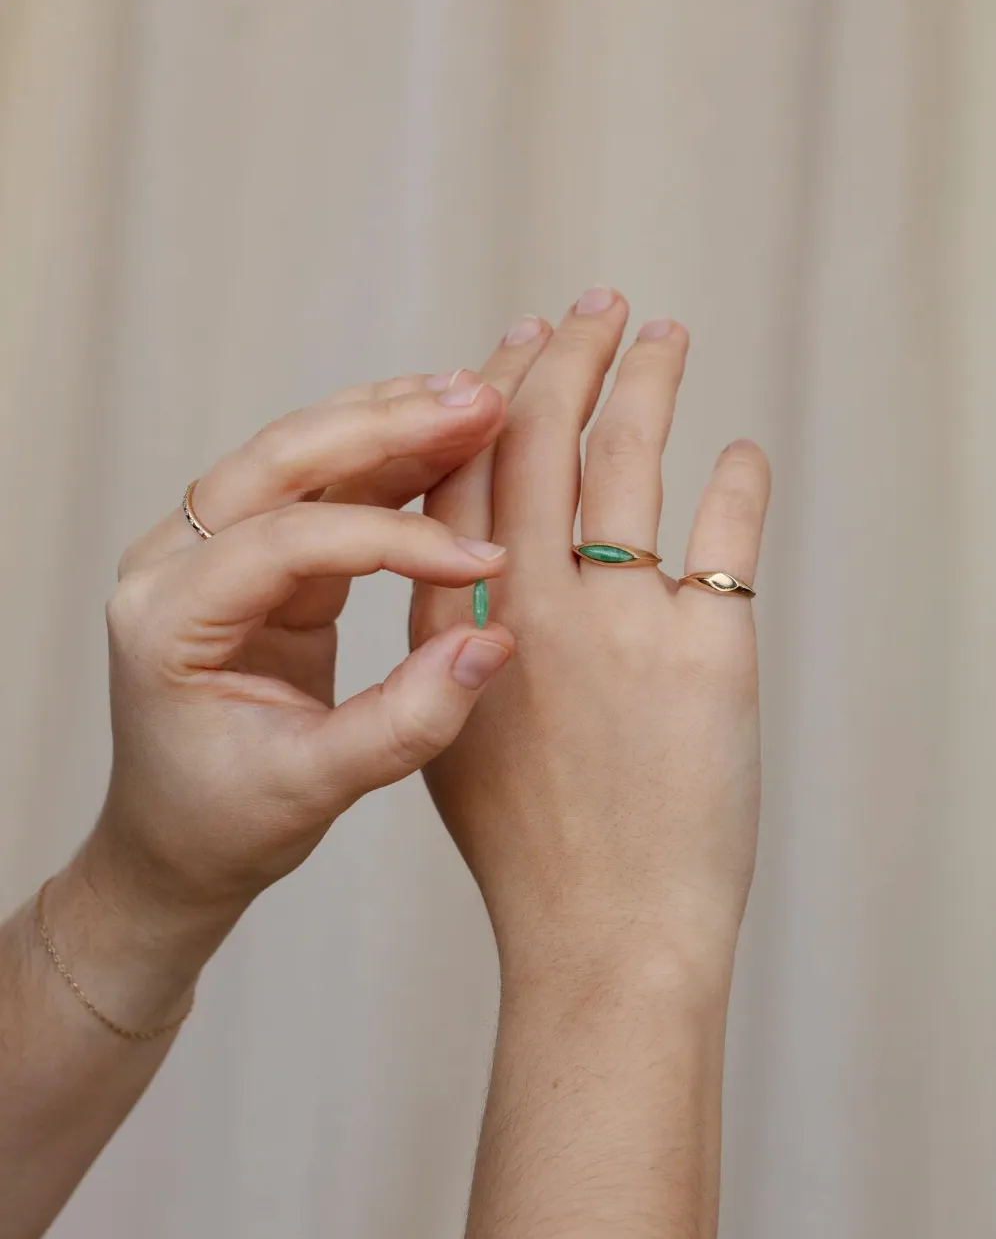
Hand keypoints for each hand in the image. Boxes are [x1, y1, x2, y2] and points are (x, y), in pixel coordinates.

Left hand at [86, 322, 551, 937]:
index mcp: (168, 618)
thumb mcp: (315, 788)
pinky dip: (390, 457)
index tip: (483, 559)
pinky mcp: (261, 552)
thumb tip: (493, 641)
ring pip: (303, 454)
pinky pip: (327, 487)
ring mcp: (214, 547)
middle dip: (384, 426)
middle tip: (481, 402)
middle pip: (278, 460)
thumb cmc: (226, 822)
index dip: (390, 539)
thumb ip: (404, 722)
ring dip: (391, 422)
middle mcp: (176, 561)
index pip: (283, 541)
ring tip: (480, 399)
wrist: (177, 840)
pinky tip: (449, 434)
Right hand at [413, 289, 770, 986]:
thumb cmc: (526, 845)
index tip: (518, 343)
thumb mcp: (449, 730)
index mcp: (462, 622)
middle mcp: (537, 603)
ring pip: (633, 460)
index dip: (496, 393)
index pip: (471, 469)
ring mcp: (624, 621)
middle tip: (599, 303)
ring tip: (666, 335)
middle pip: (549, 439)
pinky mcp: (711, 650)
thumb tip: (478, 555)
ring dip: (651, 383)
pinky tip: (741, 452)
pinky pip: (726, 535)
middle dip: (574, 356)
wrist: (606, 934)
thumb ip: (454, 636)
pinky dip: (737, 482)